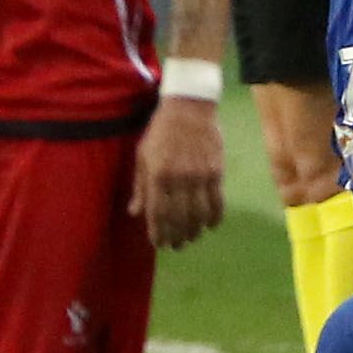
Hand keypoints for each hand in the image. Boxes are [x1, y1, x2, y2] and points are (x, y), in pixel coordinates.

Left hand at [132, 98, 225, 248]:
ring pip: (199, 214)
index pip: (158, 213)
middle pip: (179, 218)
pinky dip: (214, 218)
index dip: (158, 232)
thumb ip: (140, 186)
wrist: (189, 107)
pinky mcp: (216, 172)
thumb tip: (135, 212)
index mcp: (158, 175)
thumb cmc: (160, 131)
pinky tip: (210, 225)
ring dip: (195, 231)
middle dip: (177, 236)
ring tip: (191, 238)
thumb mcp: (142, 155)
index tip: (159, 244)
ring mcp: (199, 176)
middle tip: (177, 246)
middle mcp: (179, 179)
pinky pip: (217, 202)